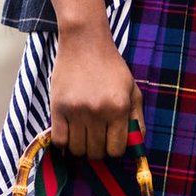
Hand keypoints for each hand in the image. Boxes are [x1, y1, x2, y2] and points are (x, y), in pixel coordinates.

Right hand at [51, 28, 142, 159]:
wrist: (85, 42)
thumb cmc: (111, 67)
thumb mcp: (132, 91)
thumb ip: (137, 120)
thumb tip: (136, 146)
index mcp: (119, 108)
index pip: (116, 150)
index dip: (113, 149)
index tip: (109, 141)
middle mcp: (98, 111)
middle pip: (96, 153)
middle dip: (97, 149)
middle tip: (95, 136)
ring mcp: (76, 110)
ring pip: (77, 150)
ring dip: (80, 147)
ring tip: (82, 133)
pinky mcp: (58, 107)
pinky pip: (59, 141)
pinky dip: (64, 142)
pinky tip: (69, 131)